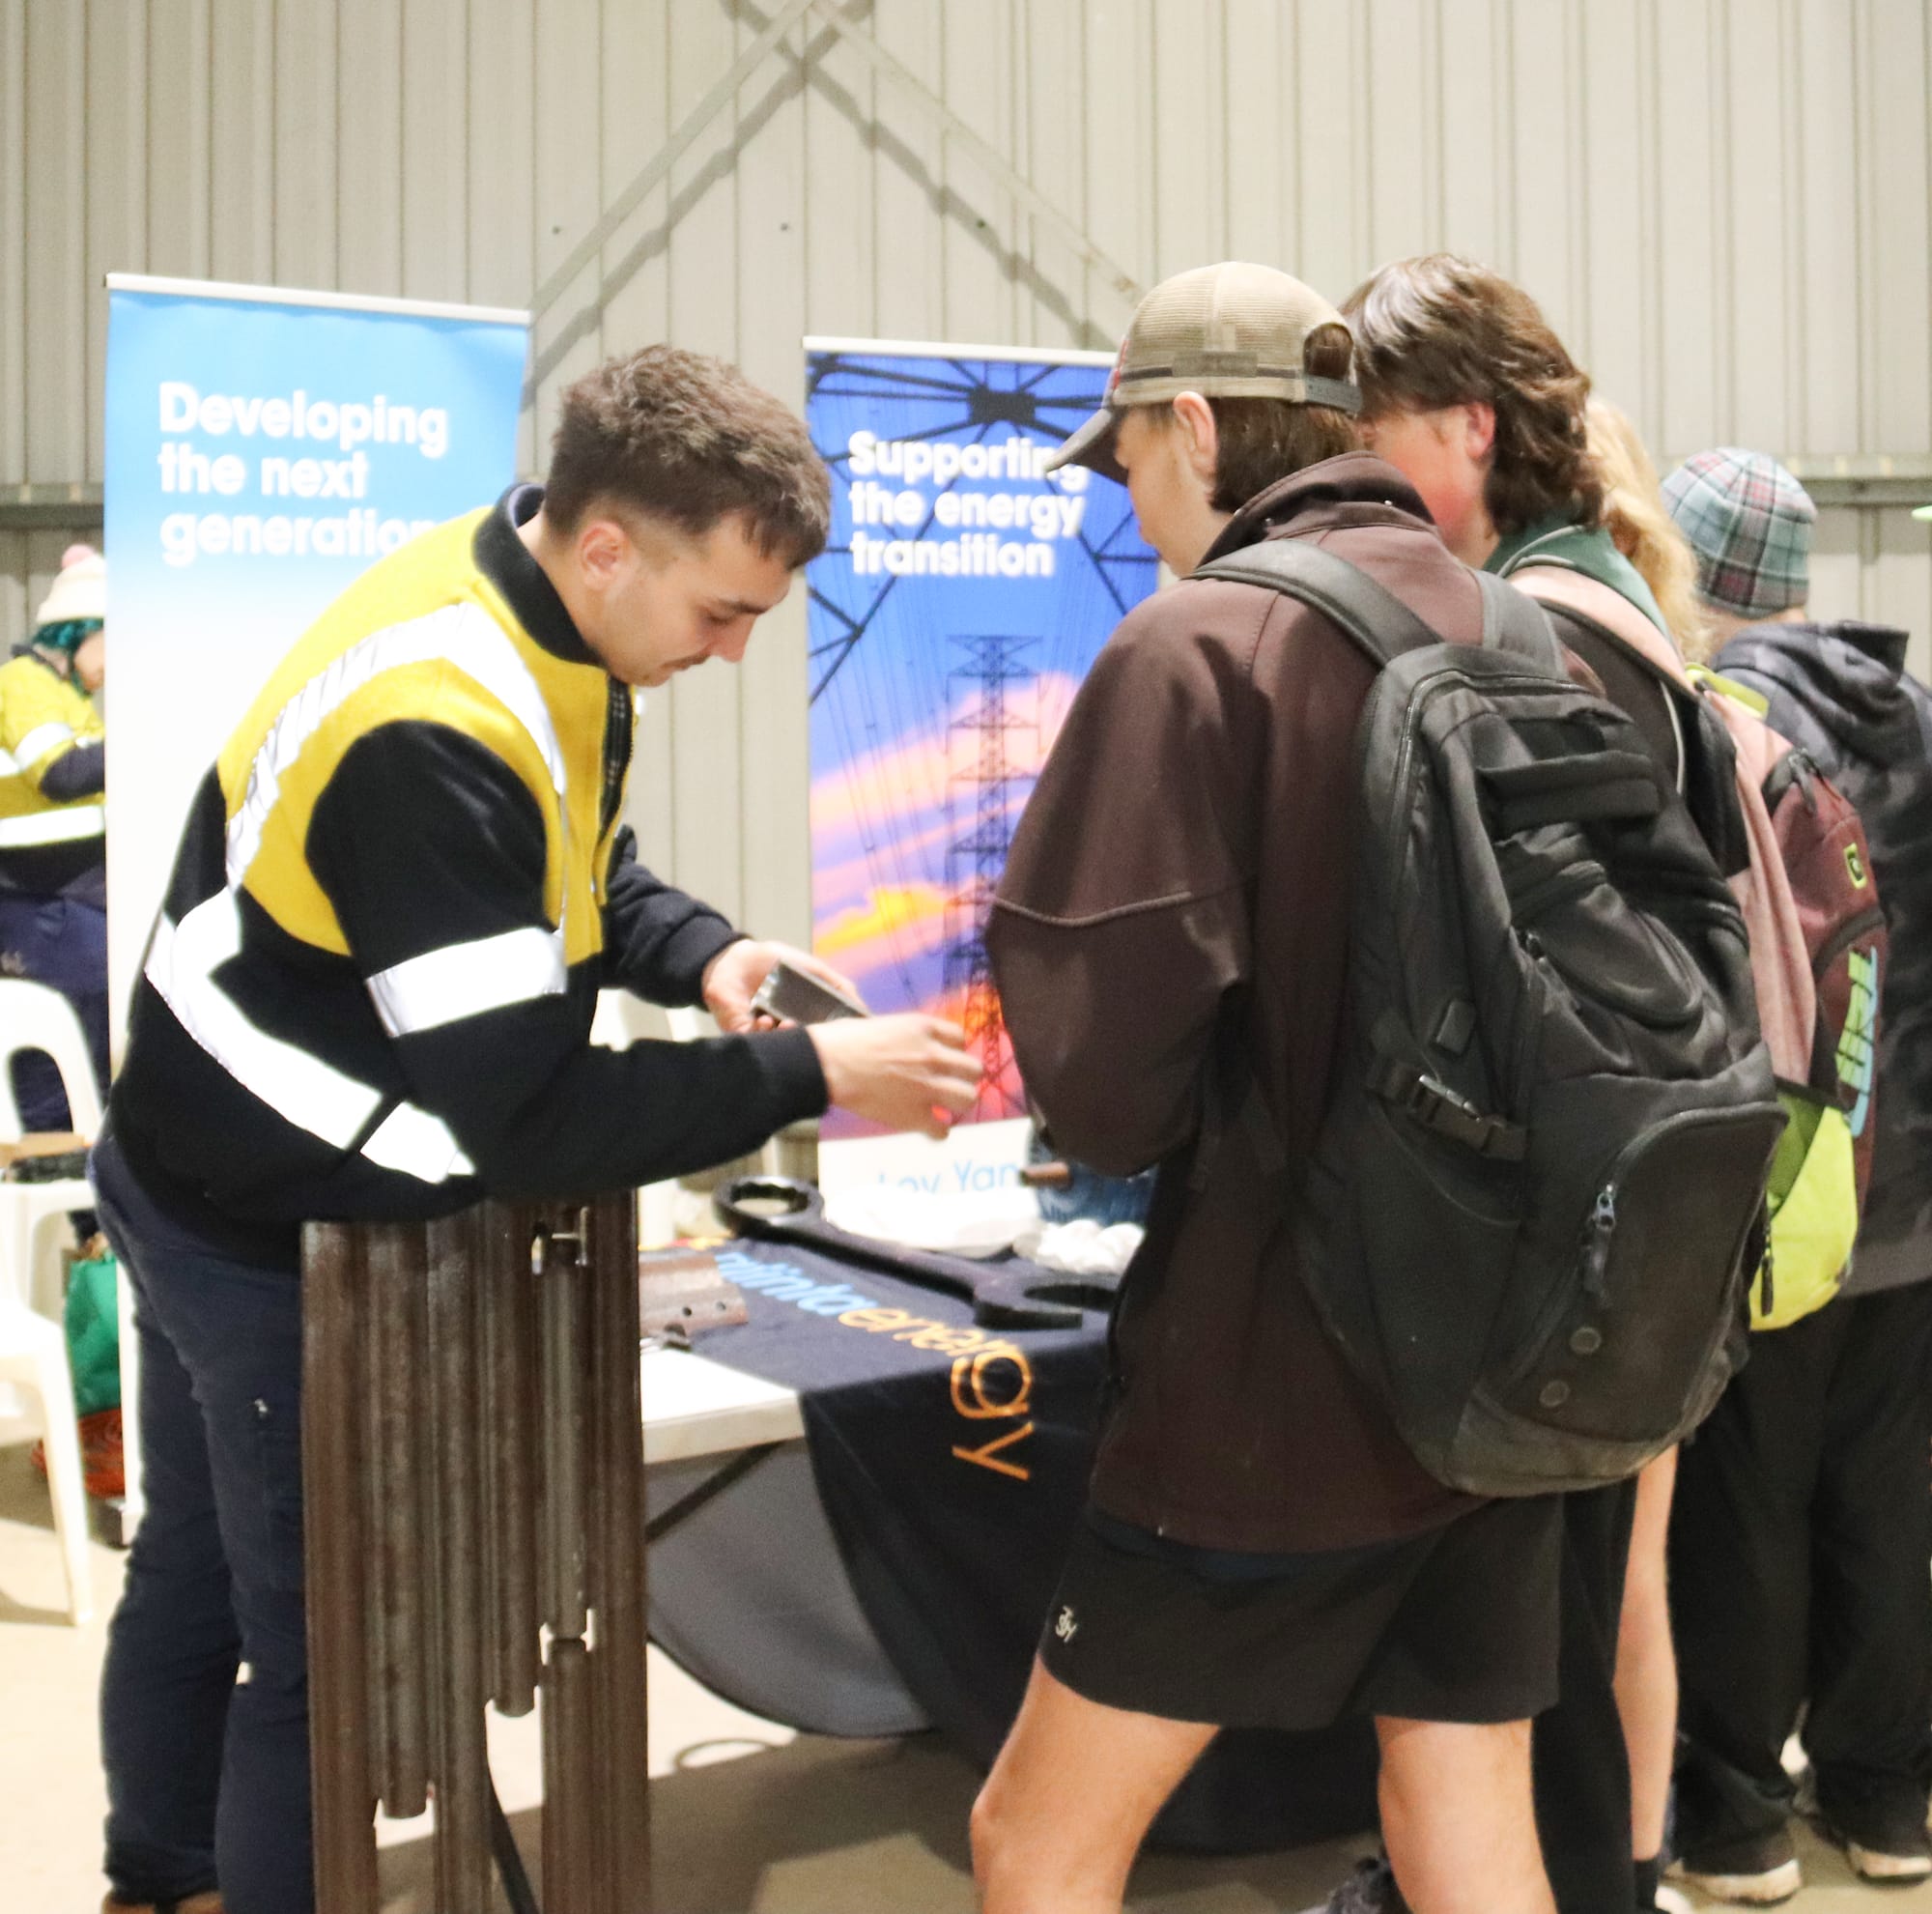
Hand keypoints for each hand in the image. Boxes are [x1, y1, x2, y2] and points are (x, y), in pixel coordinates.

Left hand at [702, 938, 864, 1033]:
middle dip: (808, 1044)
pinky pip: (753, 1042)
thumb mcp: (813, 969)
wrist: (737, 955)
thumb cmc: (773, 961)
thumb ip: (838, 986)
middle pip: (800, 1047)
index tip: (837, 1038)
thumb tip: (863, 1009)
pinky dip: (762, 1034)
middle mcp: (783, 1029)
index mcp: (801, 1019)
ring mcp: (762, 1033)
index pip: (819, 1038)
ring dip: (784, 1038)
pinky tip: (766, 1020)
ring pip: (777, 1048)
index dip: (828, 1040)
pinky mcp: (741, 1032)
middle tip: (813, 1036)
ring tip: (788, 1025)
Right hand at [810, 1015, 980, 1139]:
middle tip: (949, 1083)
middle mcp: (933, 1056)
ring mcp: (927, 1087)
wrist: (826, 1065)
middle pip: (974, 1069)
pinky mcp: (914, 1115)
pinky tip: (928, 1128)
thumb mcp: (883, 1024)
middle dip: (963, 1077)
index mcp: (924, 1028)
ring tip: (944, 1106)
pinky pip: (942, 1130)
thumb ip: (906, 1036)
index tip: (943, 1058)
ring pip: (968, 1098)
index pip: (960, 1038)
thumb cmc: (843, 1040)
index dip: (953, 1050)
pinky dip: (937, 1131)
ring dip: (956, 1103)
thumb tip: (909, 1047)